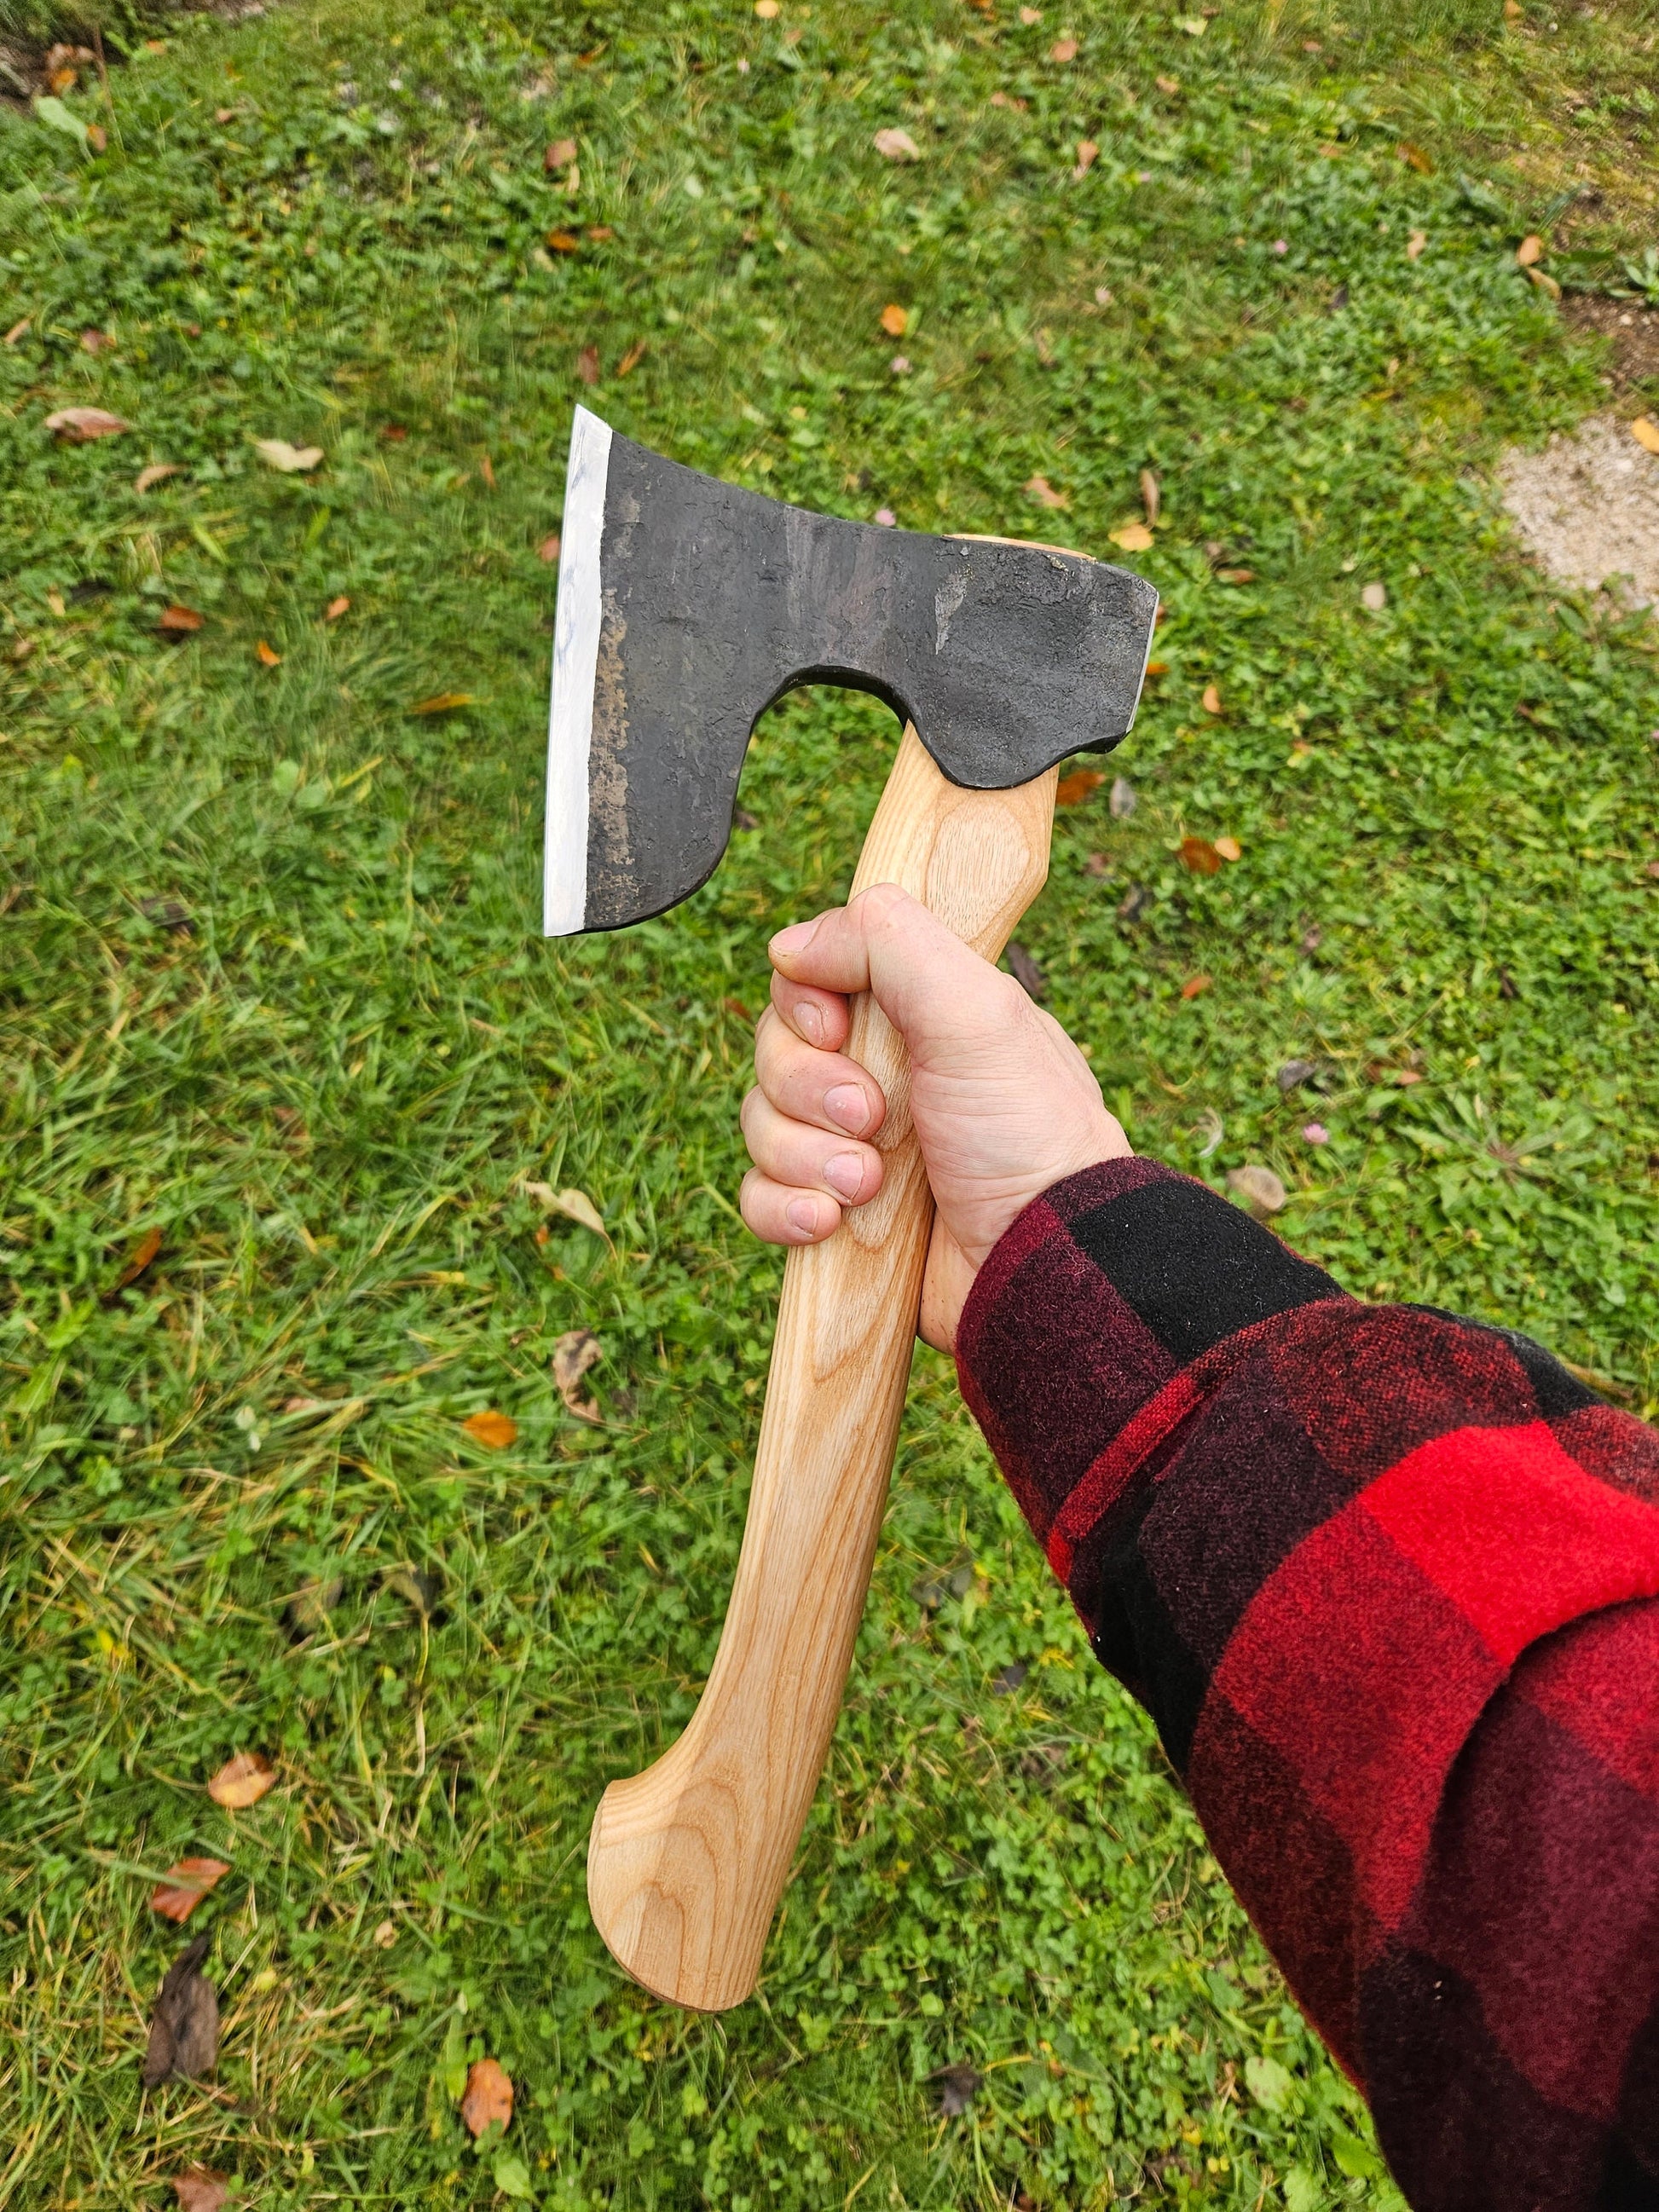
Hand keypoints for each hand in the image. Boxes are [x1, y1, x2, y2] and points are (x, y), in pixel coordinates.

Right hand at [738, 883, 1130, 1350]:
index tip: (837, 1029)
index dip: (806, 1004)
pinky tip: (828, 1223)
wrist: (1039, 1264)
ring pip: (761, 1124)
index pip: (810, 980)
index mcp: (916, 1016)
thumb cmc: (1027, 1134)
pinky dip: (784, 1207)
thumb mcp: (977, 1012)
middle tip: (872, 1117)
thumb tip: (791, 943)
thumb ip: (890, 943)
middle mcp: (880, 1075)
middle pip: (776, 1051)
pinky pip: (761, 1195)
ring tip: (868, 1184)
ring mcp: (853, 1147)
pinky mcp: (834, 1215)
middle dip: (809, 1088)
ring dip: (804, 1155)